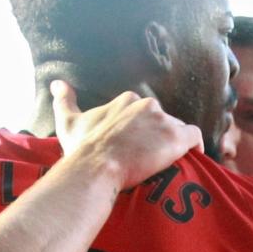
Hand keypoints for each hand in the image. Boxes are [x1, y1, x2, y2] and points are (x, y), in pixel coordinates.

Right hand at [51, 80, 202, 189]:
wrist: (96, 168)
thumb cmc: (82, 149)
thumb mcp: (68, 121)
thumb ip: (63, 100)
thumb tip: (56, 83)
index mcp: (127, 100)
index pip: (144, 111)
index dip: (142, 130)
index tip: (137, 145)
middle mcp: (148, 105)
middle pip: (162, 121)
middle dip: (158, 137)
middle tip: (150, 159)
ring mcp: (163, 120)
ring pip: (177, 130)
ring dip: (173, 145)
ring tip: (167, 165)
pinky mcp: (177, 137)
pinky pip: (195, 138)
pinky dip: (196, 147)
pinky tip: (192, 160)